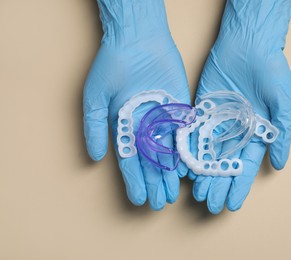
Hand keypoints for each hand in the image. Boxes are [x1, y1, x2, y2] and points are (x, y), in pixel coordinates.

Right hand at [83, 0, 189, 209]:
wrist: (137, 41)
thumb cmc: (112, 66)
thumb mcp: (94, 98)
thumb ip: (95, 128)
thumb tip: (96, 158)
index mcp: (125, 127)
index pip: (129, 160)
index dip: (134, 181)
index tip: (139, 199)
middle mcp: (145, 127)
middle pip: (150, 161)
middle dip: (154, 183)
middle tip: (160, 203)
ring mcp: (163, 119)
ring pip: (167, 153)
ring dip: (169, 174)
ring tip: (172, 194)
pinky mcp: (179, 109)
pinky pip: (182, 135)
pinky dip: (183, 152)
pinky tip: (185, 169)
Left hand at [189, 0, 290, 213]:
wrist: (249, 44)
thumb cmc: (272, 72)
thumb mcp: (284, 104)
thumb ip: (281, 135)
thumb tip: (280, 165)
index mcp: (256, 133)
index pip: (246, 166)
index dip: (239, 186)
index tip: (232, 205)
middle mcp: (235, 130)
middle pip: (225, 164)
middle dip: (218, 185)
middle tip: (209, 204)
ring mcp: (217, 121)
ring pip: (207, 152)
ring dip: (203, 173)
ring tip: (197, 192)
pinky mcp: (202, 109)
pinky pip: (194, 132)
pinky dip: (190, 149)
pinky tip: (186, 166)